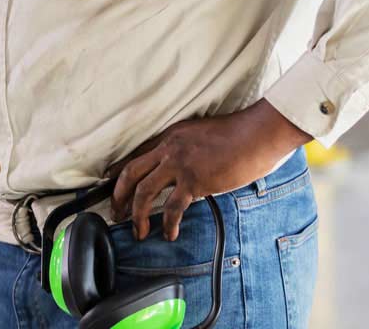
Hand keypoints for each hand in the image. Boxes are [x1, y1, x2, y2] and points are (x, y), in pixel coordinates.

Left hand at [103, 99, 310, 241]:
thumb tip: (181, 171)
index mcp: (171, 135)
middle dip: (119, 196)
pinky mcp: (194, 181)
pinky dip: (167, 225)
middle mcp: (170, 147)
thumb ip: (187, 149)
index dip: (121, 173)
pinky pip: (172, 208)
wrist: (256, 135)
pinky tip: (170, 234)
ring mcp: (180, 164)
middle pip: (131, 172)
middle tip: (117, 214)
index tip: (112, 187)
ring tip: (138, 232)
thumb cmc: (237, 135)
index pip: (137, 154)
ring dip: (137, 216)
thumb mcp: (202, 135)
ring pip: (144, 192)